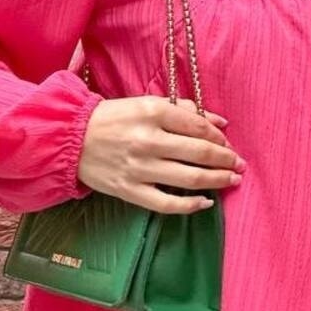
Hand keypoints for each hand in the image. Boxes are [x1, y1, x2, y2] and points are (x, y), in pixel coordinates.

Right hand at [77, 95, 245, 213]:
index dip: (219, 138)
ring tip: (232, 180)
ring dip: (217, 180)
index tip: (227, 144)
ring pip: (190, 178)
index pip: (198, 126)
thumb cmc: (113, 119)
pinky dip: (191, 205)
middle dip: (226, 160)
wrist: (71, 139)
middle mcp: (148, 140)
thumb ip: (184, 110)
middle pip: (200, 153)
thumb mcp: (146, 104)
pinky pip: (167, 204)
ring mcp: (139, 168)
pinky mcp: (130, 190)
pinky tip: (205, 202)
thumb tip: (220, 123)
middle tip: (239, 164)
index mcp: (152, 112)